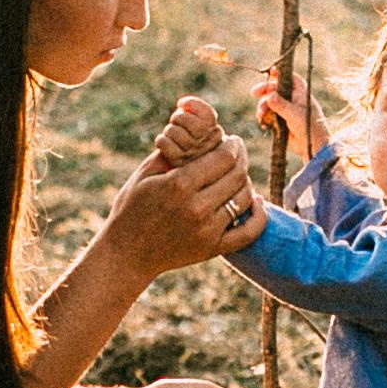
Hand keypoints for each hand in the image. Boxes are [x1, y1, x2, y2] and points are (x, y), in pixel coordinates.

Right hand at [105, 114, 265, 276]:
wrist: (127, 254)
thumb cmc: (131, 209)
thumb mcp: (144, 174)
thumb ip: (172, 152)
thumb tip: (199, 134)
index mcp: (179, 185)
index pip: (223, 158)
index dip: (233, 145)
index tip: (232, 140)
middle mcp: (197, 208)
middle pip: (237, 175)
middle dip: (242, 158)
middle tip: (238, 152)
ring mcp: (207, 231)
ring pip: (245, 198)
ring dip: (246, 182)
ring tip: (238, 175)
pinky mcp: (213, 249)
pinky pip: (249, 232)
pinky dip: (259, 215)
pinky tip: (257, 201)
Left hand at [148, 95, 222, 166]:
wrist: (169, 174)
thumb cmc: (182, 144)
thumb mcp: (191, 127)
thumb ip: (193, 114)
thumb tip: (182, 104)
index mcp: (217, 136)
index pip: (208, 116)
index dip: (193, 104)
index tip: (180, 103)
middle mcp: (210, 148)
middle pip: (193, 124)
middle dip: (178, 118)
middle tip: (175, 122)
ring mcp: (195, 158)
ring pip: (176, 132)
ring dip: (169, 130)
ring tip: (169, 135)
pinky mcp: (179, 165)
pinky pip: (166, 144)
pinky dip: (161, 140)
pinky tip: (163, 144)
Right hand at [253, 63, 327, 162]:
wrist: (312, 145)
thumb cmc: (309, 126)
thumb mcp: (294, 114)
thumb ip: (281, 104)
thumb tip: (269, 96)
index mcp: (300, 92)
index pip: (289, 77)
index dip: (279, 73)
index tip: (269, 72)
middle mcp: (293, 98)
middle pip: (275, 89)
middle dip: (264, 91)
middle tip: (253, 93)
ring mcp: (286, 109)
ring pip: (269, 102)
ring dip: (262, 107)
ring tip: (261, 115)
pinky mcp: (281, 120)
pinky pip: (269, 114)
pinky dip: (264, 117)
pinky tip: (262, 122)